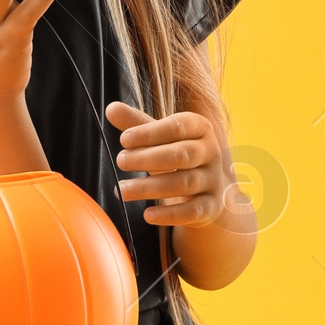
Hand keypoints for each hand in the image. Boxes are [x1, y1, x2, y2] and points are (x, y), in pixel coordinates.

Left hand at [106, 98, 255, 287]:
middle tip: (120, 161)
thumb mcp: (160, 139)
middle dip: (148, 158)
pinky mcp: (212, 206)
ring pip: (185, 183)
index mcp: (200, 129)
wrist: (208, 190)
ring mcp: (214, 180)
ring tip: (122, 190)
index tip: (123, 140)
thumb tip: (111, 109)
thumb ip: (137, 124)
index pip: (177, 127)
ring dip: (150, 187)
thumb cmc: (177, 157)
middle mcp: (212, 152)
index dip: (150, 133)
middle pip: (182, 154)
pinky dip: (170, 214)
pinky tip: (147, 215)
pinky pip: (193, 211)